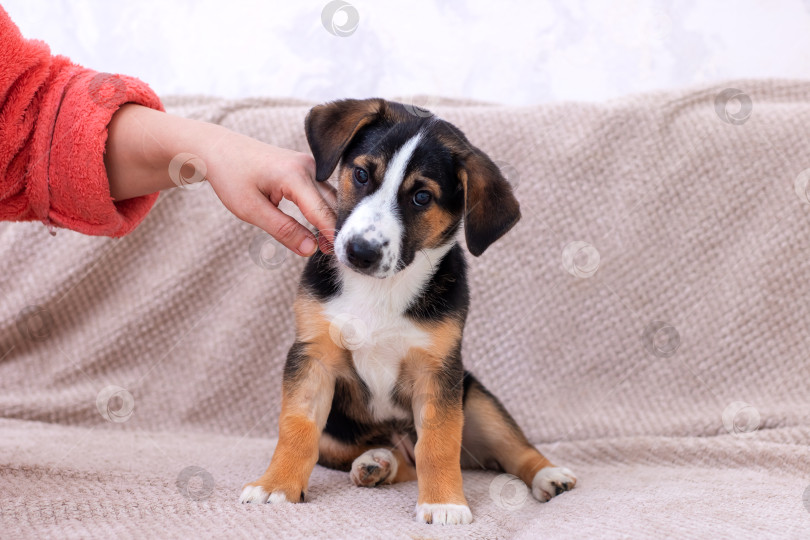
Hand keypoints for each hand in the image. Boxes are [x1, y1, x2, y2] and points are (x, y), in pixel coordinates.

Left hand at [105, 104, 335, 255]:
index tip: (342, 257)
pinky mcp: (306, 168)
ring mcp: (309, 165)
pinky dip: (322, 211)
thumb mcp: (251, 210)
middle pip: (332, 204)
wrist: (218, 148)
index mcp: (294, 175)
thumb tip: (310, 250)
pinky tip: (318, 231)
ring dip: (329, 222)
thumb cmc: (230, 177)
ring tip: (326, 248)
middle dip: (335, 230)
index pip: (322, 212)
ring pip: (330, 198)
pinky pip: (321, 192)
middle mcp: (308, 166)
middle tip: (336, 258)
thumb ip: (283, 230)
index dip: (332, 236)